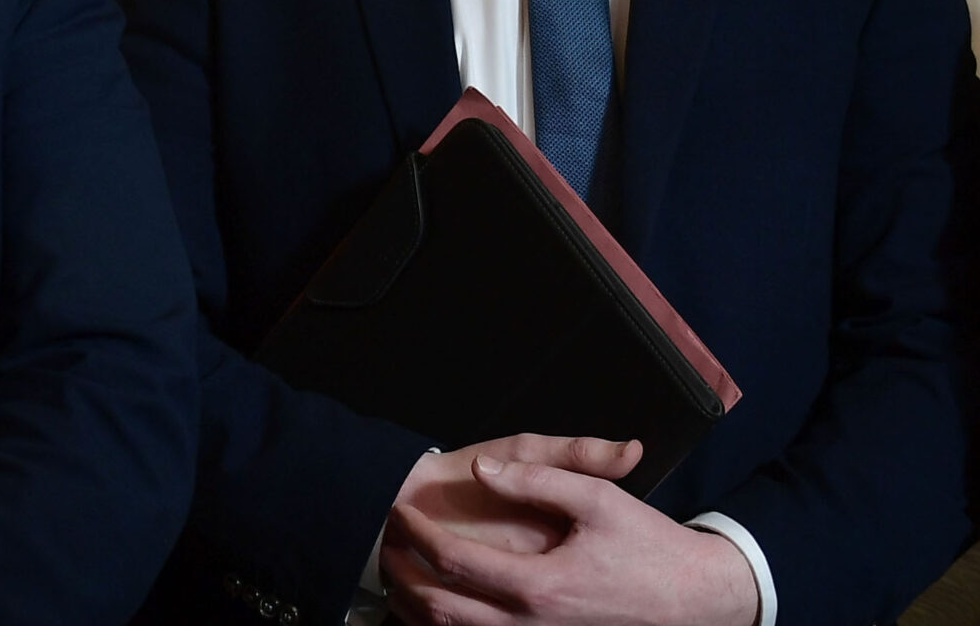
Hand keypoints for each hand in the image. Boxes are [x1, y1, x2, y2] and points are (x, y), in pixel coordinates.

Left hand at [382, 453, 759, 625]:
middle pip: (442, 611)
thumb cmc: (649, 546)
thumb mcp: (599, 498)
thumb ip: (536, 479)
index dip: (418, 536)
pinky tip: (433, 610)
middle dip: (403, 579)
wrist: (697, 598)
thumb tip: (482, 471)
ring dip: (418, 611)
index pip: (454, 563)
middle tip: (383, 547)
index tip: (399, 510)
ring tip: (396, 578)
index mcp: (539, 586)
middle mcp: (532, 625)